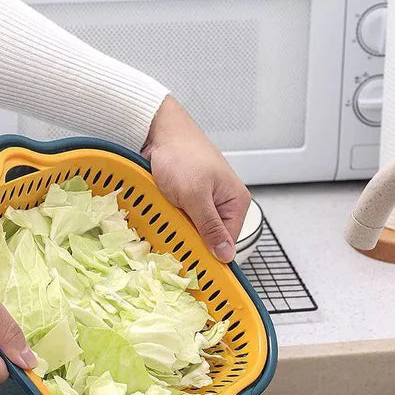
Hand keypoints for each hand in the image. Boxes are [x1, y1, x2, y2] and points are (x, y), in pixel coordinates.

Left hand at [142, 96, 250, 262]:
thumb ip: (210, 226)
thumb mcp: (195, 196)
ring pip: (194, 229)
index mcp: (236, 202)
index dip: (210, 254)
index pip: (228, 243)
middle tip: (176, 235)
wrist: (158, 132)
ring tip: (169, 219)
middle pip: (210, 238)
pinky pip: (182, 218)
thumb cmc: (181, 155)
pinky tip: (164, 214)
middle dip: (192, 239)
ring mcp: (205, 201)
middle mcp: (224, 203)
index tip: (192, 262)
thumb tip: (226, 255)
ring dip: (180, 229)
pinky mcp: (188, 198)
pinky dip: (172, 219)